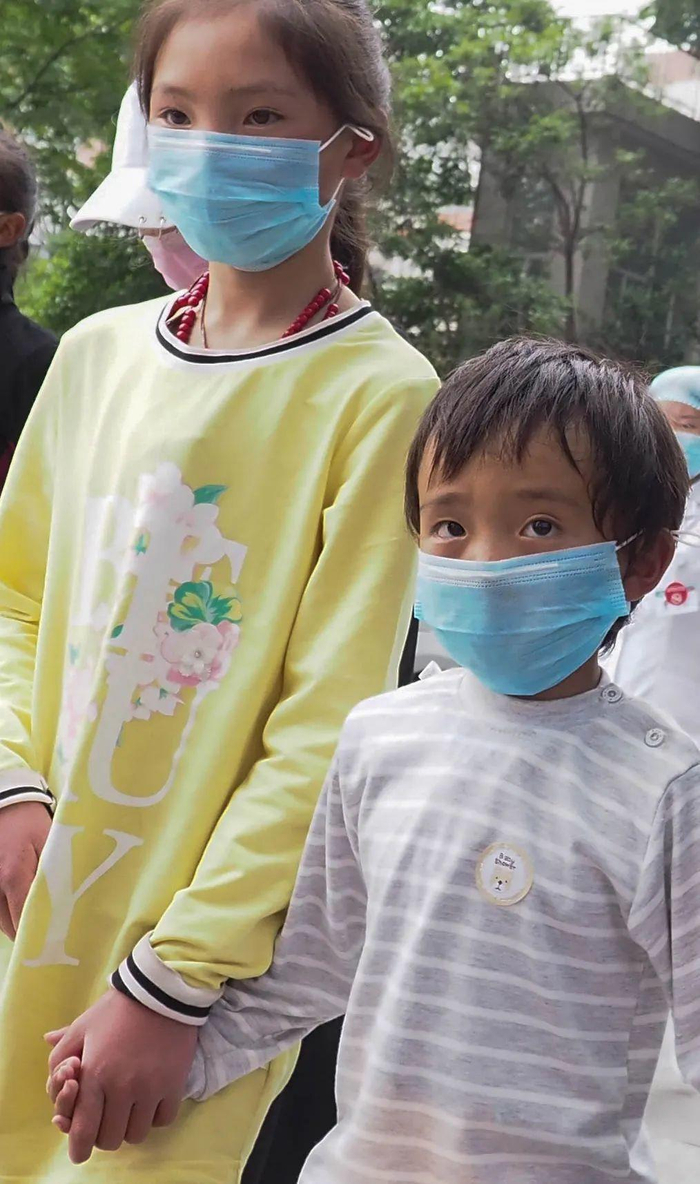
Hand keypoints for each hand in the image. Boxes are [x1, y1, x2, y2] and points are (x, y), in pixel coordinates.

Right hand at [0, 801, 50, 937]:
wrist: (5, 801)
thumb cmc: (30, 821)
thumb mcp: (49, 840)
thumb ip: (56, 869)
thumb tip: (69, 897)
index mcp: (14, 875)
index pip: (24, 918)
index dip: (38, 934)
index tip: (53, 942)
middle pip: (8, 925)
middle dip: (26, 933)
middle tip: (47, 936)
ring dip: (13, 923)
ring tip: (35, 924)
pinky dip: (5, 912)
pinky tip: (19, 909)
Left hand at [45, 989, 197, 1162]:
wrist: (160, 991)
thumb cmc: (116, 1010)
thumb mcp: (82, 1027)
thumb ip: (60, 1057)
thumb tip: (52, 1080)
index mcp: (94, 1075)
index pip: (83, 1131)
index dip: (78, 1148)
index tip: (80, 1150)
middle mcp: (121, 1088)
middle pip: (110, 1139)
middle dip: (103, 1134)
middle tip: (107, 1118)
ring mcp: (150, 1088)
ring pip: (136, 1134)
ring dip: (129, 1126)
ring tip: (130, 1107)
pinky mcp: (174, 1085)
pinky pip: (163, 1121)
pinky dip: (154, 1117)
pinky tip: (151, 1101)